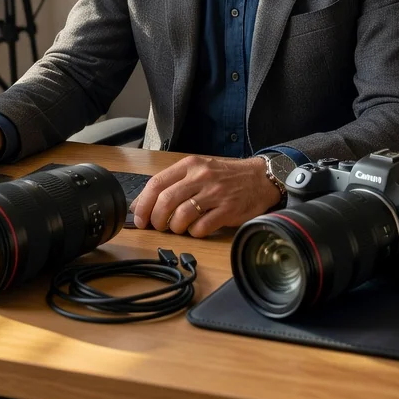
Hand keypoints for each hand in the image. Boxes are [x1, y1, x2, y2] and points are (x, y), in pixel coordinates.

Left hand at [129, 154, 281, 236]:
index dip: (143, 203)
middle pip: (166, 200)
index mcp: (190, 165)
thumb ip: (174, 182)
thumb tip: (144, 203)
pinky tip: (197, 229)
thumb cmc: (225, 176)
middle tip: (156, 226)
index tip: (138, 217)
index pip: (157, 183)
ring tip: (178, 228)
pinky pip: (201, 227)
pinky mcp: (228, 210)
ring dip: (174, 228)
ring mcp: (215, 193)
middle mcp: (201, 177)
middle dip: (156, 219)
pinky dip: (194, 233)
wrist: (259, 178)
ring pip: (181, 216)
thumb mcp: (199, 169)